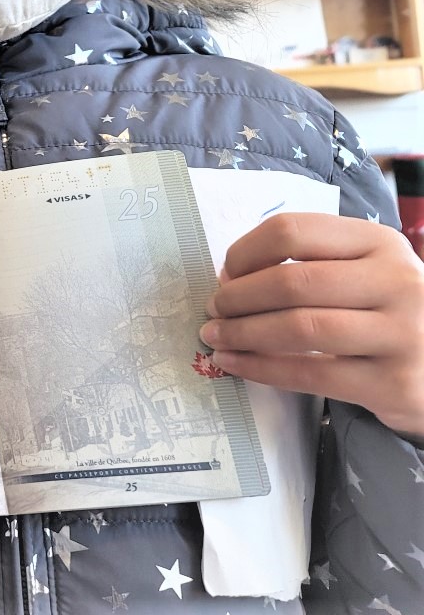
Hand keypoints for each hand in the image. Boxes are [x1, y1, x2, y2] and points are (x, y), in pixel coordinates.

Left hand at [203, 213, 423, 439]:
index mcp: (379, 242)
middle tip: (213, 310)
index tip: (225, 274)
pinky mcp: (394, 384)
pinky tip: (235, 364)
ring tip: (216, 337)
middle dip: (237, 298)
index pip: (292, 231)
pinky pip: (310, 374)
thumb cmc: (388, 310)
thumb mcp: (363, 270)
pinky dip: (261, 368)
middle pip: (292, 281)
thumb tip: (229, 277)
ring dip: (242, 333)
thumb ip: (309, 263)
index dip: (245, 252)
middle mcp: (396, 282)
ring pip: (298, 329)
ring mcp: (401, 334)